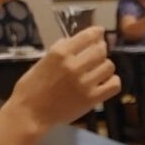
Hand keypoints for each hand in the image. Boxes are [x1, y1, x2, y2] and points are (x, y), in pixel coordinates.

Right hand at [3, 25, 119, 134]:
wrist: (31, 113)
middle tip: (99, 51)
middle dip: (101, 48)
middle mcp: (74, 66)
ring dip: (106, 65)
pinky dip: (113, 81)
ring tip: (99, 69)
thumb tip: (74, 41)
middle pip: (100, 51)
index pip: (87, 37)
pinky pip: (114, 85)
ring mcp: (85, 83)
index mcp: (60, 54)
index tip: (100, 32)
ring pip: (109, 67)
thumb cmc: (31, 87)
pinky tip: (106, 81)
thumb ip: (59, 50)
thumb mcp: (42, 61)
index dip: (97, 32)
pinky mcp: (92, 98)